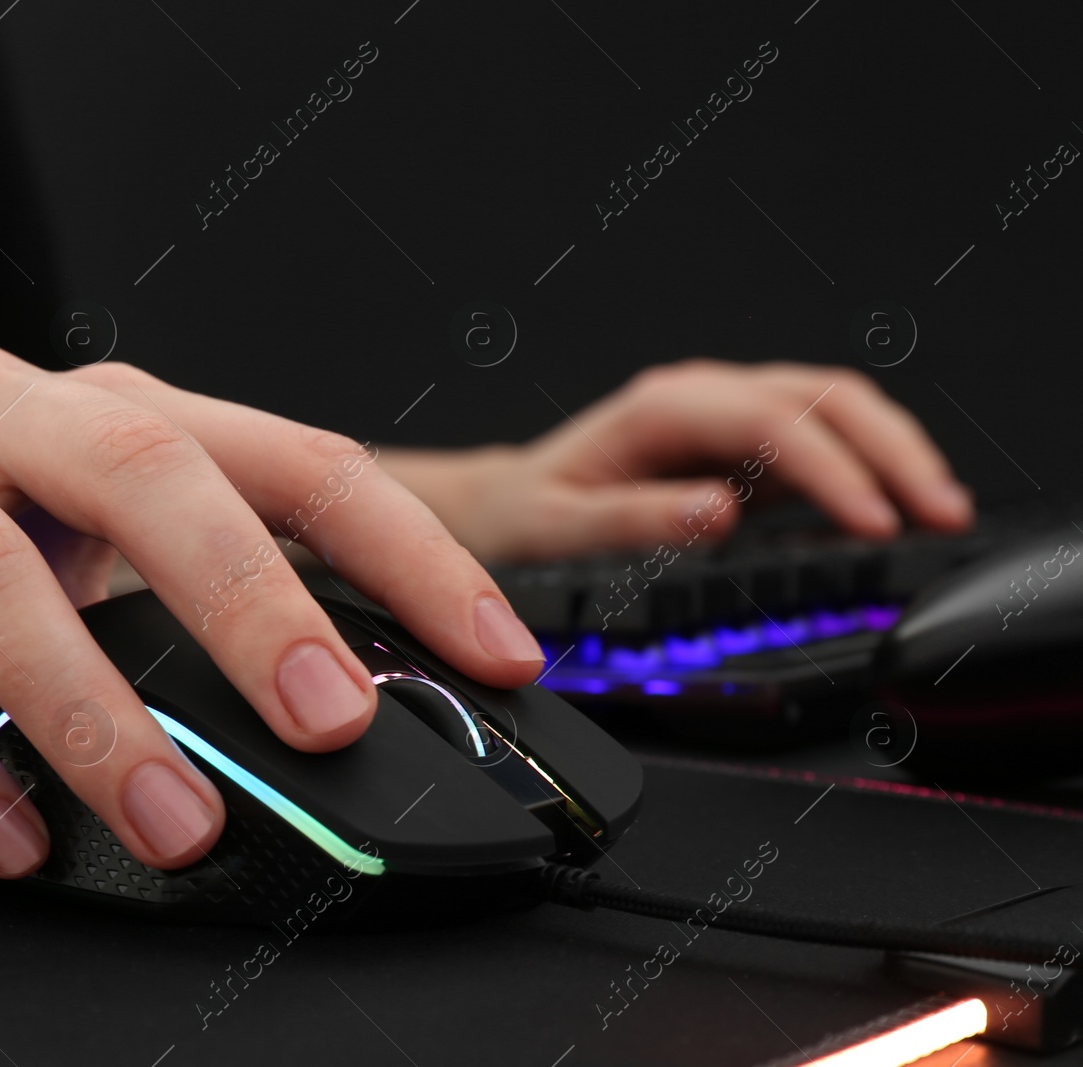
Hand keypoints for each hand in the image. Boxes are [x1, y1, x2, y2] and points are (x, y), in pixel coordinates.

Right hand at [0, 341, 544, 877]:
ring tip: (174, 823)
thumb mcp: (80, 576)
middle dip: (250, 600)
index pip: (287, 457)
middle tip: (329, 723)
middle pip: (145, 471)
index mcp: (100, 411)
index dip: (406, 552)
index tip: (498, 655)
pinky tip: (6, 833)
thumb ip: (188, 624)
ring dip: (95, 716)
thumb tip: (348, 721)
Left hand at [380, 360, 974, 560]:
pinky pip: (825, 438)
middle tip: (938, 512)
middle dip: (892, 449)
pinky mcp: (741, 447)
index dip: (834, 469)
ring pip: (836, 407)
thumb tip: (716, 515)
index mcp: (662, 407)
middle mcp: (702, 399)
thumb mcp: (557, 530)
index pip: (774, 421)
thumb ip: (635, 522)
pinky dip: (871, 464)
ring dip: (894, 451)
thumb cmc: (521, 518)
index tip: (874, 523)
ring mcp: (727, 417)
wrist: (497, 510)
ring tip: (938, 509)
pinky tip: (896, 504)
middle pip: (825, 396)